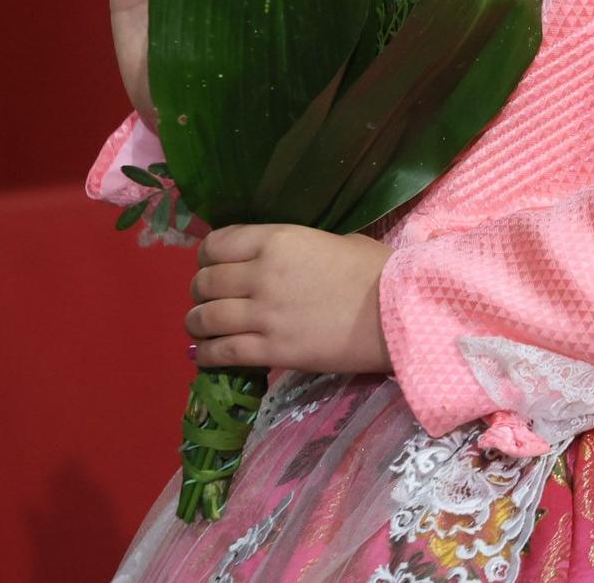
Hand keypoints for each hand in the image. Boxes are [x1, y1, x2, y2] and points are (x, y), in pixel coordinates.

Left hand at [186, 224, 393, 374]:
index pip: (217, 243)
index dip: (207, 255)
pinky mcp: (272, 350)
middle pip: (206, 281)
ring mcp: (263, 314)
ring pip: (206, 317)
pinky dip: (206, 354)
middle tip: (206, 298)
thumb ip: (294, 249)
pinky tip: (204, 354)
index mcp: (277, 240)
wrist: (396, 313)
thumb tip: (278, 260)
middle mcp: (261, 274)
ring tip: (199, 328)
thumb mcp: (331, 240)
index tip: (210, 264)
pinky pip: (222, 352)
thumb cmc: (375, 271)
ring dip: (197, 323)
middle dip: (199, 290)